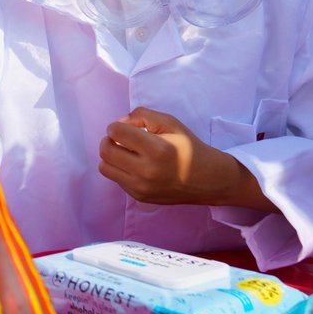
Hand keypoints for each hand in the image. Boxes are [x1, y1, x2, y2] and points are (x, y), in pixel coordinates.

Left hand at [99, 108, 275, 210]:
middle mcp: (147, 171)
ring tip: (126, 152)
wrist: (208, 179)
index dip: (116, 126)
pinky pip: (116, 179)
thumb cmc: (188, 147)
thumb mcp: (170, 122)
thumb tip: (119, 122)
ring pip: (104, 167)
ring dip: (111, 156)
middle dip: (109, 139)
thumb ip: (142, 115)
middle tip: (121, 138)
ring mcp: (142, 188)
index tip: (125, 127)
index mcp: (157, 150)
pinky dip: (120, 169)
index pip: (116, 132)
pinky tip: (136, 166)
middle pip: (105, 150)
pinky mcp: (140, 197)